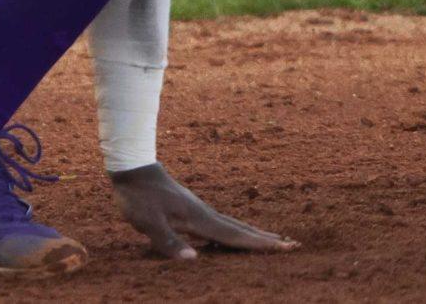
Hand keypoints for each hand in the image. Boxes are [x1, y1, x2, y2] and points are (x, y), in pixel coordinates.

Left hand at [108, 164, 297, 260]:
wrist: (131, 166)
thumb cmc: (138, 196)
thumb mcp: (147, 222)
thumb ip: (169, 241)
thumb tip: (194, 260)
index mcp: (199, 219)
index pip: (234, 236)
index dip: (259, 245)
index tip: (285, 247)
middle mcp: (204, 213)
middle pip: (241, 229)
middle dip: (266, 239)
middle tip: (293, 244)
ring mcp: (199, 209)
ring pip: (233, 224)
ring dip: (255, 233)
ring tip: (274, 239)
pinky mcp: (191, 208)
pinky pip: (222, 222)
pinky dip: (237, 229)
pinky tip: (236, 234)